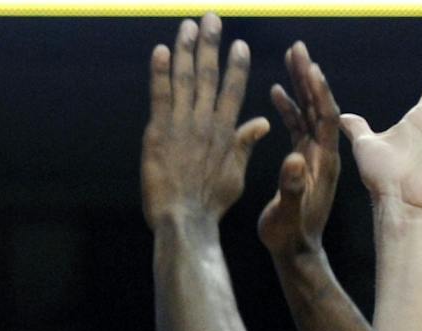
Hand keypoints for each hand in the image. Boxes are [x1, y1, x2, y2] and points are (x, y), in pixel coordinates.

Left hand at [141, 14, 268, 229]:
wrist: (185, 219)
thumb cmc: (210, 203)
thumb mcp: (235, 174)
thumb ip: (245, 144)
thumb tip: (262, 122)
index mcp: (226, 130)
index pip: (233, 88)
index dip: (236, 64)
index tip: (239, 44)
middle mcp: (206, 121)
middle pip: (209, 74)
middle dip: (210, 43)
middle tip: (211, 18)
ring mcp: (182, 124)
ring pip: (185, 78)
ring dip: (186, 48)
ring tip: (188, 25)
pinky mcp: (159, 132)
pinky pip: (160, 95)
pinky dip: (160, 72)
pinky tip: (161, 50)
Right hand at [258, 42, 340, 257]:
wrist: (295, 252)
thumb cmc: (290, 236)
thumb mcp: (288, 214)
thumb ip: (291, 188)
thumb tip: (293, 160)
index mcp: (324, 162)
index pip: (326, 117)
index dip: (319, 91)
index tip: (309, 66)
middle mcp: (323, 153)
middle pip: (319, 106)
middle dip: (308, 77)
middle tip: (298, 48)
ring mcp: (313, 156)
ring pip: (309, 112)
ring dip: (300, 86)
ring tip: (289, 58)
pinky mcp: (302, 160)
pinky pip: (298, 126)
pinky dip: (289, 107)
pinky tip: (276, 92)